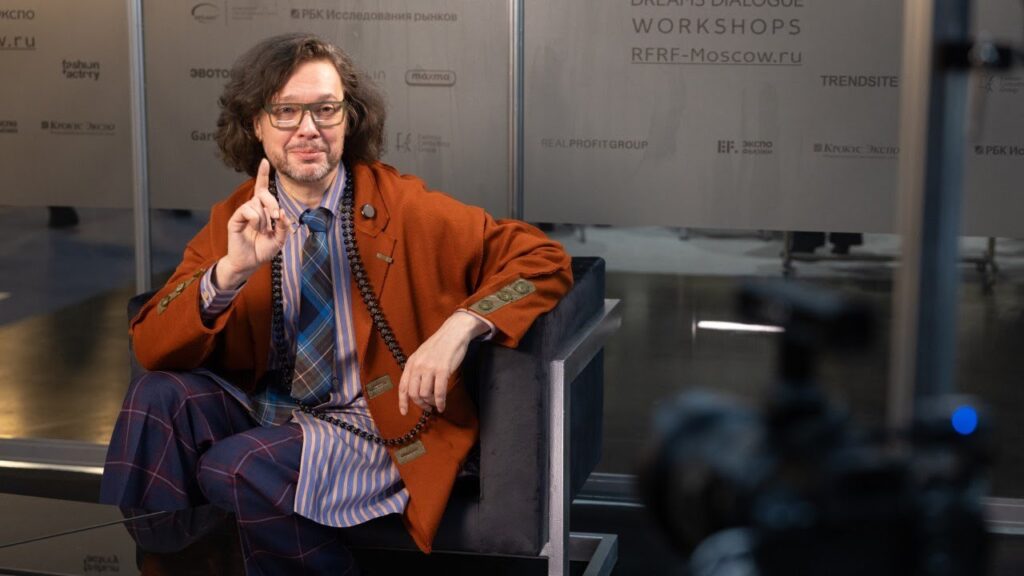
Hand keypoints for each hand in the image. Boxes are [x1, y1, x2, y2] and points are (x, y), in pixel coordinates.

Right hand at [216, 159, 292, 288]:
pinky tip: (256, 229)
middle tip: (276, 217)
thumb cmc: (263, 250)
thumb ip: (283, 225)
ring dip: (264, 218)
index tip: (264, 161)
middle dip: (273, 203)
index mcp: (262, 210)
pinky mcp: (235, 219)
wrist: (250, 263)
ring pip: (256, 204)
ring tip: (263, 231)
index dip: (262, 175)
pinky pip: (247, 211)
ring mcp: (243, 213)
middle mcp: (252, 208)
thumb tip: (282, 213)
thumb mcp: (280, 239)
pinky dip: (256, 219)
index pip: (262, 188)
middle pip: (263, 194)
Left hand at [398, 312, 489, 415]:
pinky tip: (442, 406)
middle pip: (413, 393)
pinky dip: (440, 402)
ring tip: (436, 404)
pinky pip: (439, 392)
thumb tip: (416, 388)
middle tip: (427, 407)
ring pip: (425, 394)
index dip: (403, 402)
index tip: (404, 412)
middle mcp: (418, 366)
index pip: (403, 387)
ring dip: (431, 403)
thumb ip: (417, 369)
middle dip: (420, 404)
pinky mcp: (443, 370)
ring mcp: (430, 368)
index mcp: (411, 363)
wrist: (454, 332)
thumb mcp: (422, 355)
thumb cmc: (440, 345)